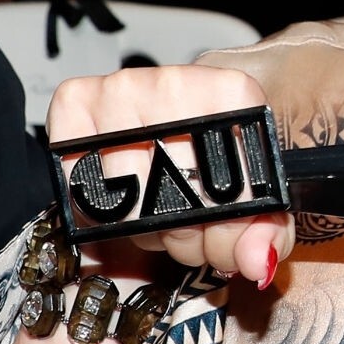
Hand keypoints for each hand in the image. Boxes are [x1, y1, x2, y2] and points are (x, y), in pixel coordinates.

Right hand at [48, 64, 293, 282]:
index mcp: (232, 95)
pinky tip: (119, 185)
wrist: (186, 115)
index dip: (226, 231)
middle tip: (193, 220)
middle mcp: (174, 83)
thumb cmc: (217, 152)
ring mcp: (121, 88)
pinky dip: (92, 200)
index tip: (224, 228)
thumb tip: (257, 260)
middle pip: (172, 203)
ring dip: (141, 225)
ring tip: (159, 203)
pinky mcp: (76, 100)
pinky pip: (76, 179)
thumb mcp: (257, 194)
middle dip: (185, 233)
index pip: (228, 194)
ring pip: (123, 202)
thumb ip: (267, 233)